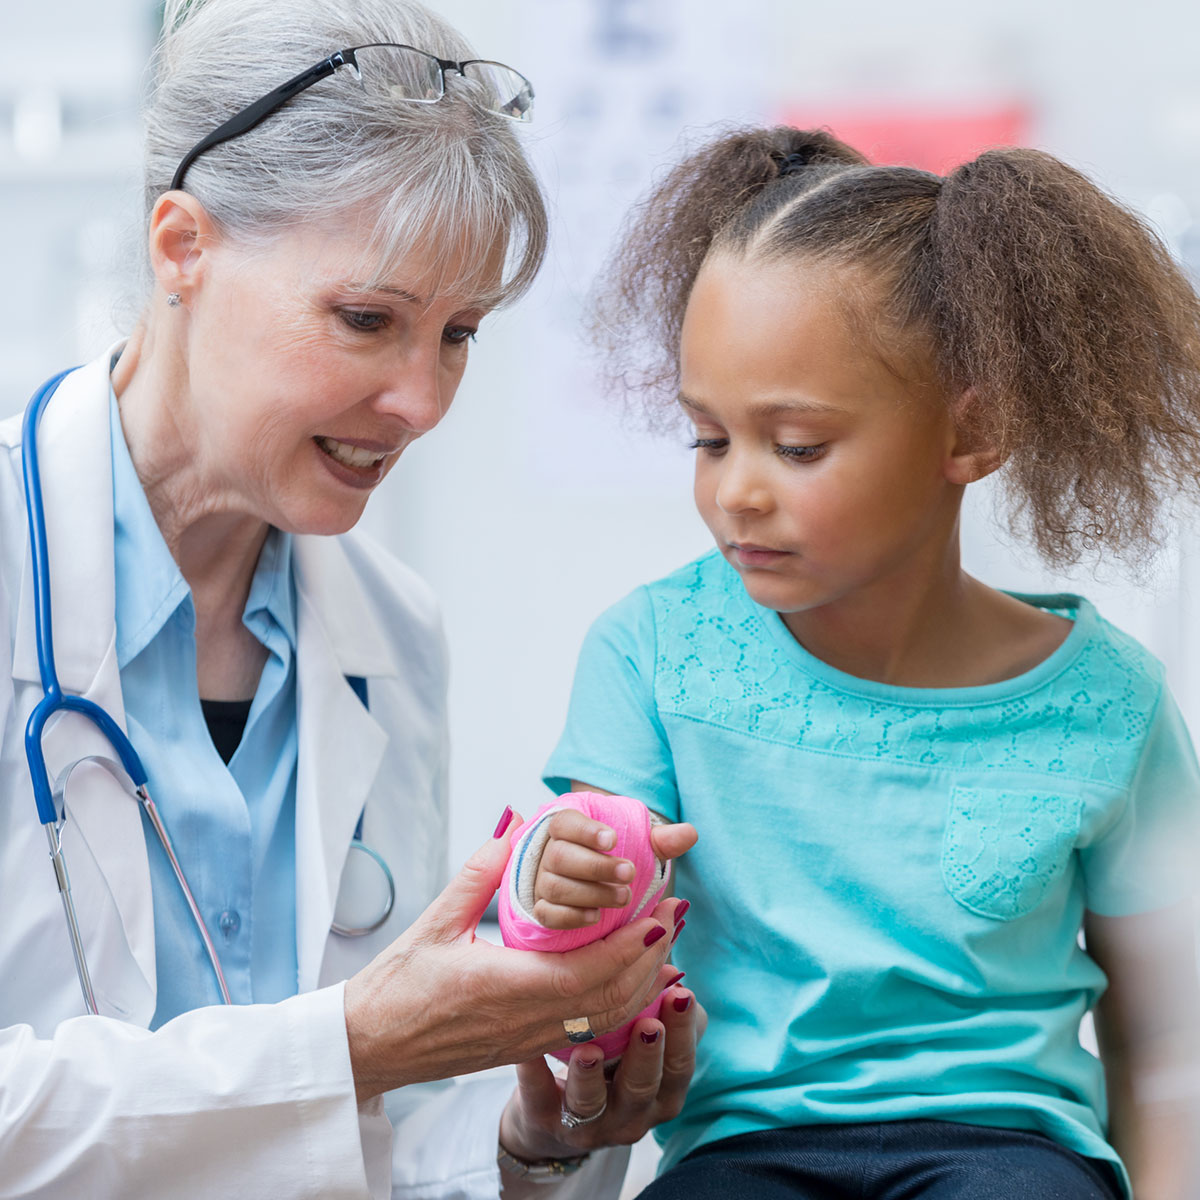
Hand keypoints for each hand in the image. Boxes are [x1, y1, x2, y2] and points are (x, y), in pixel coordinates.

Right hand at [343, 813, 682, 1100]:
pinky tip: (629, 978)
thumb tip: (513, 828)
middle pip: (609, 999)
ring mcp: (526, 1040)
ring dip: (640, 983)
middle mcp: (524, 1021)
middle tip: (672, 915)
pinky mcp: (523, 1048)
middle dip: (650, 959)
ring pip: (603, 1018)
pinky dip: (617, 1003)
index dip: (631, 946)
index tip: (658, 913)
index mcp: (504, 987)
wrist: (366, 1048)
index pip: (587, 973)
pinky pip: (585, 1028)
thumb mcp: (434, 922)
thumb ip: (478, 875)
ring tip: (661, 942)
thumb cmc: (394, 987)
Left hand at [498, 980, 705, 1170]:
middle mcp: (631, 1114)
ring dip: (591, 1076)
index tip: (681, 994)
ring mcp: (588, 1124)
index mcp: (660, 1092)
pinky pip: (539, 1098)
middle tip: (648, 1024)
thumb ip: (658, 1011)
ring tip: (588, 1050)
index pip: (680, 1064)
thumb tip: (671, 970)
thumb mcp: (639, 1043)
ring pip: (592, 1103)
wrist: (554, 1118)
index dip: (684, 1032)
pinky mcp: (545, 1121)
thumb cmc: (611, 1065)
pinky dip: (534, 1074)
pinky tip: (528, 1052)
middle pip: (644, 1087)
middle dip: (647, 1056)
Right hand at [533, 807, 697, 929]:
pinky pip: (547, 914)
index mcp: (568, 830)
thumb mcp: (639, 847)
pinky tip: (597, 918)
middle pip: (559, 855)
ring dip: (591, 892)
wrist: (590, 886)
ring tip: (625, 897)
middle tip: (630, 873)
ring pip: (555, 886)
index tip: (612, 839)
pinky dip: (571, 916)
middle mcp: (549, 855)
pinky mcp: (543, 910)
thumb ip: (660, 841)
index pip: (565, 822)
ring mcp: (543, 883)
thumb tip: (690, 833)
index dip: (585, 830)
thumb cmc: (615, 860)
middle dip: (596, 865)